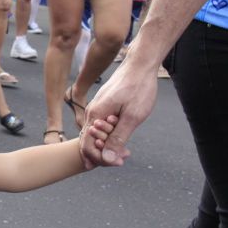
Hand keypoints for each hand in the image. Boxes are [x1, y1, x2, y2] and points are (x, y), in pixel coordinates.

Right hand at [80, 54, 159, 168]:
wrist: (141, 64)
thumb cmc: (138, 88)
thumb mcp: (132, 117)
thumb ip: (117, 139)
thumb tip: (106, 159)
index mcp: (95, 115)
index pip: (87, 145)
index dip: (100, 158)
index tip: (118, 163)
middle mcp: (92, 111)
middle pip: (89, 140)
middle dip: (104, 152)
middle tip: (124, 157)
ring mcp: (97, 107)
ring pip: (96, 132)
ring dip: (108, 143)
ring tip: (125, 150)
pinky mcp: (104, 104)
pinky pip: (102, 124)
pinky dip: (110, 133)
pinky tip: (122, 134)